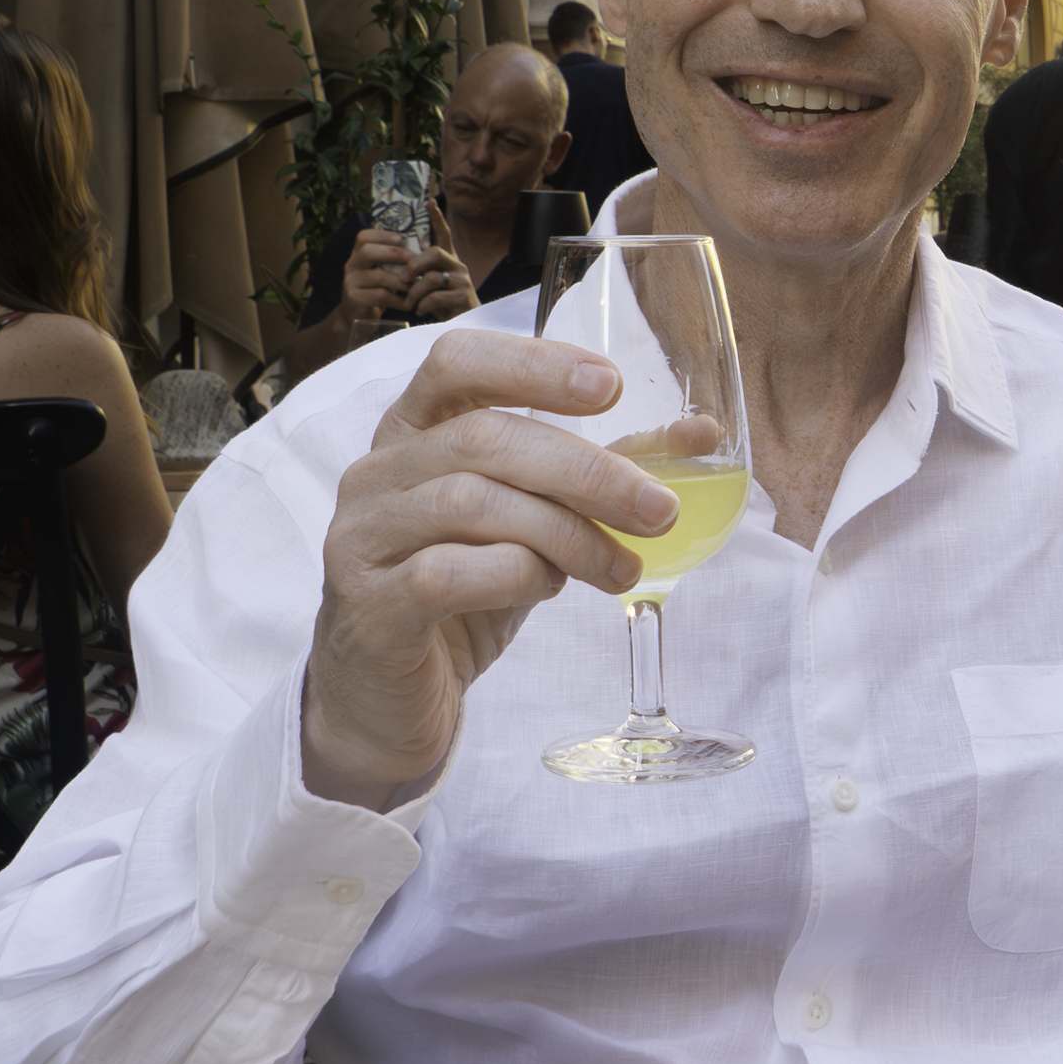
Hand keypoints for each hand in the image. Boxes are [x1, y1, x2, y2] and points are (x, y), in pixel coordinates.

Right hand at [305, 329, 680, 808]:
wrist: (391, 701)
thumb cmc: (464, 592)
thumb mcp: (532, 521)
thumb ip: (600, 472)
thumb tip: (701, 436)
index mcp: (412, 430)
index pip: (457, 362)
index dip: (534, 363)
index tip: (612, 387)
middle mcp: (376, 473)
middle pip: (484, 437)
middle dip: (586, 470)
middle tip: (658, 510)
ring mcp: (361, 538)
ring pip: (470, 503)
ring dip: (564, 532)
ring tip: (619, 567)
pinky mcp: (369, 607)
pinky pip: (444, 574)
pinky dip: (515, 575)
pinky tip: (548, 589)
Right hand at [344, 228, 422, 320]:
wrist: (356, 318)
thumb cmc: (375, 291)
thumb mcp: (381, 272)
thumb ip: (392, 261)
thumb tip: (419, 249)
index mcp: (358, 255)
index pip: (364, 237)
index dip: (382, 235)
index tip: (402, 238)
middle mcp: (351, 266)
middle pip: (367, 252)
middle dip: (394, 253)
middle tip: (414, 259)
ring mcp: (351, 283)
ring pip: (378, 276)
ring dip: (402, 281)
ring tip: (417, 285)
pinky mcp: (355, 300)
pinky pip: (380, 296)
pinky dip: (398, 300)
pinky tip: (409, 304)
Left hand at [399, 205, 480, 319]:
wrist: (462, 325)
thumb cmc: (443, 304)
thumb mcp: (431, 286)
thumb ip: (421, 273)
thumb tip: (399, 267)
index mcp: (449, 261)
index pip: (444, 234)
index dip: (437, 218)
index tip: (429, 201)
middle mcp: (458, 266)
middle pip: (435, 253)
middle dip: (414, 265)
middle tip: (403, 279)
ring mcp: (462, 281)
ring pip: (431, 278)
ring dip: (414, 292)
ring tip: (409, 303)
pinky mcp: (463, 297)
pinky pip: (435, 297)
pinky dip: (422, 305)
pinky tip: (419, 311)